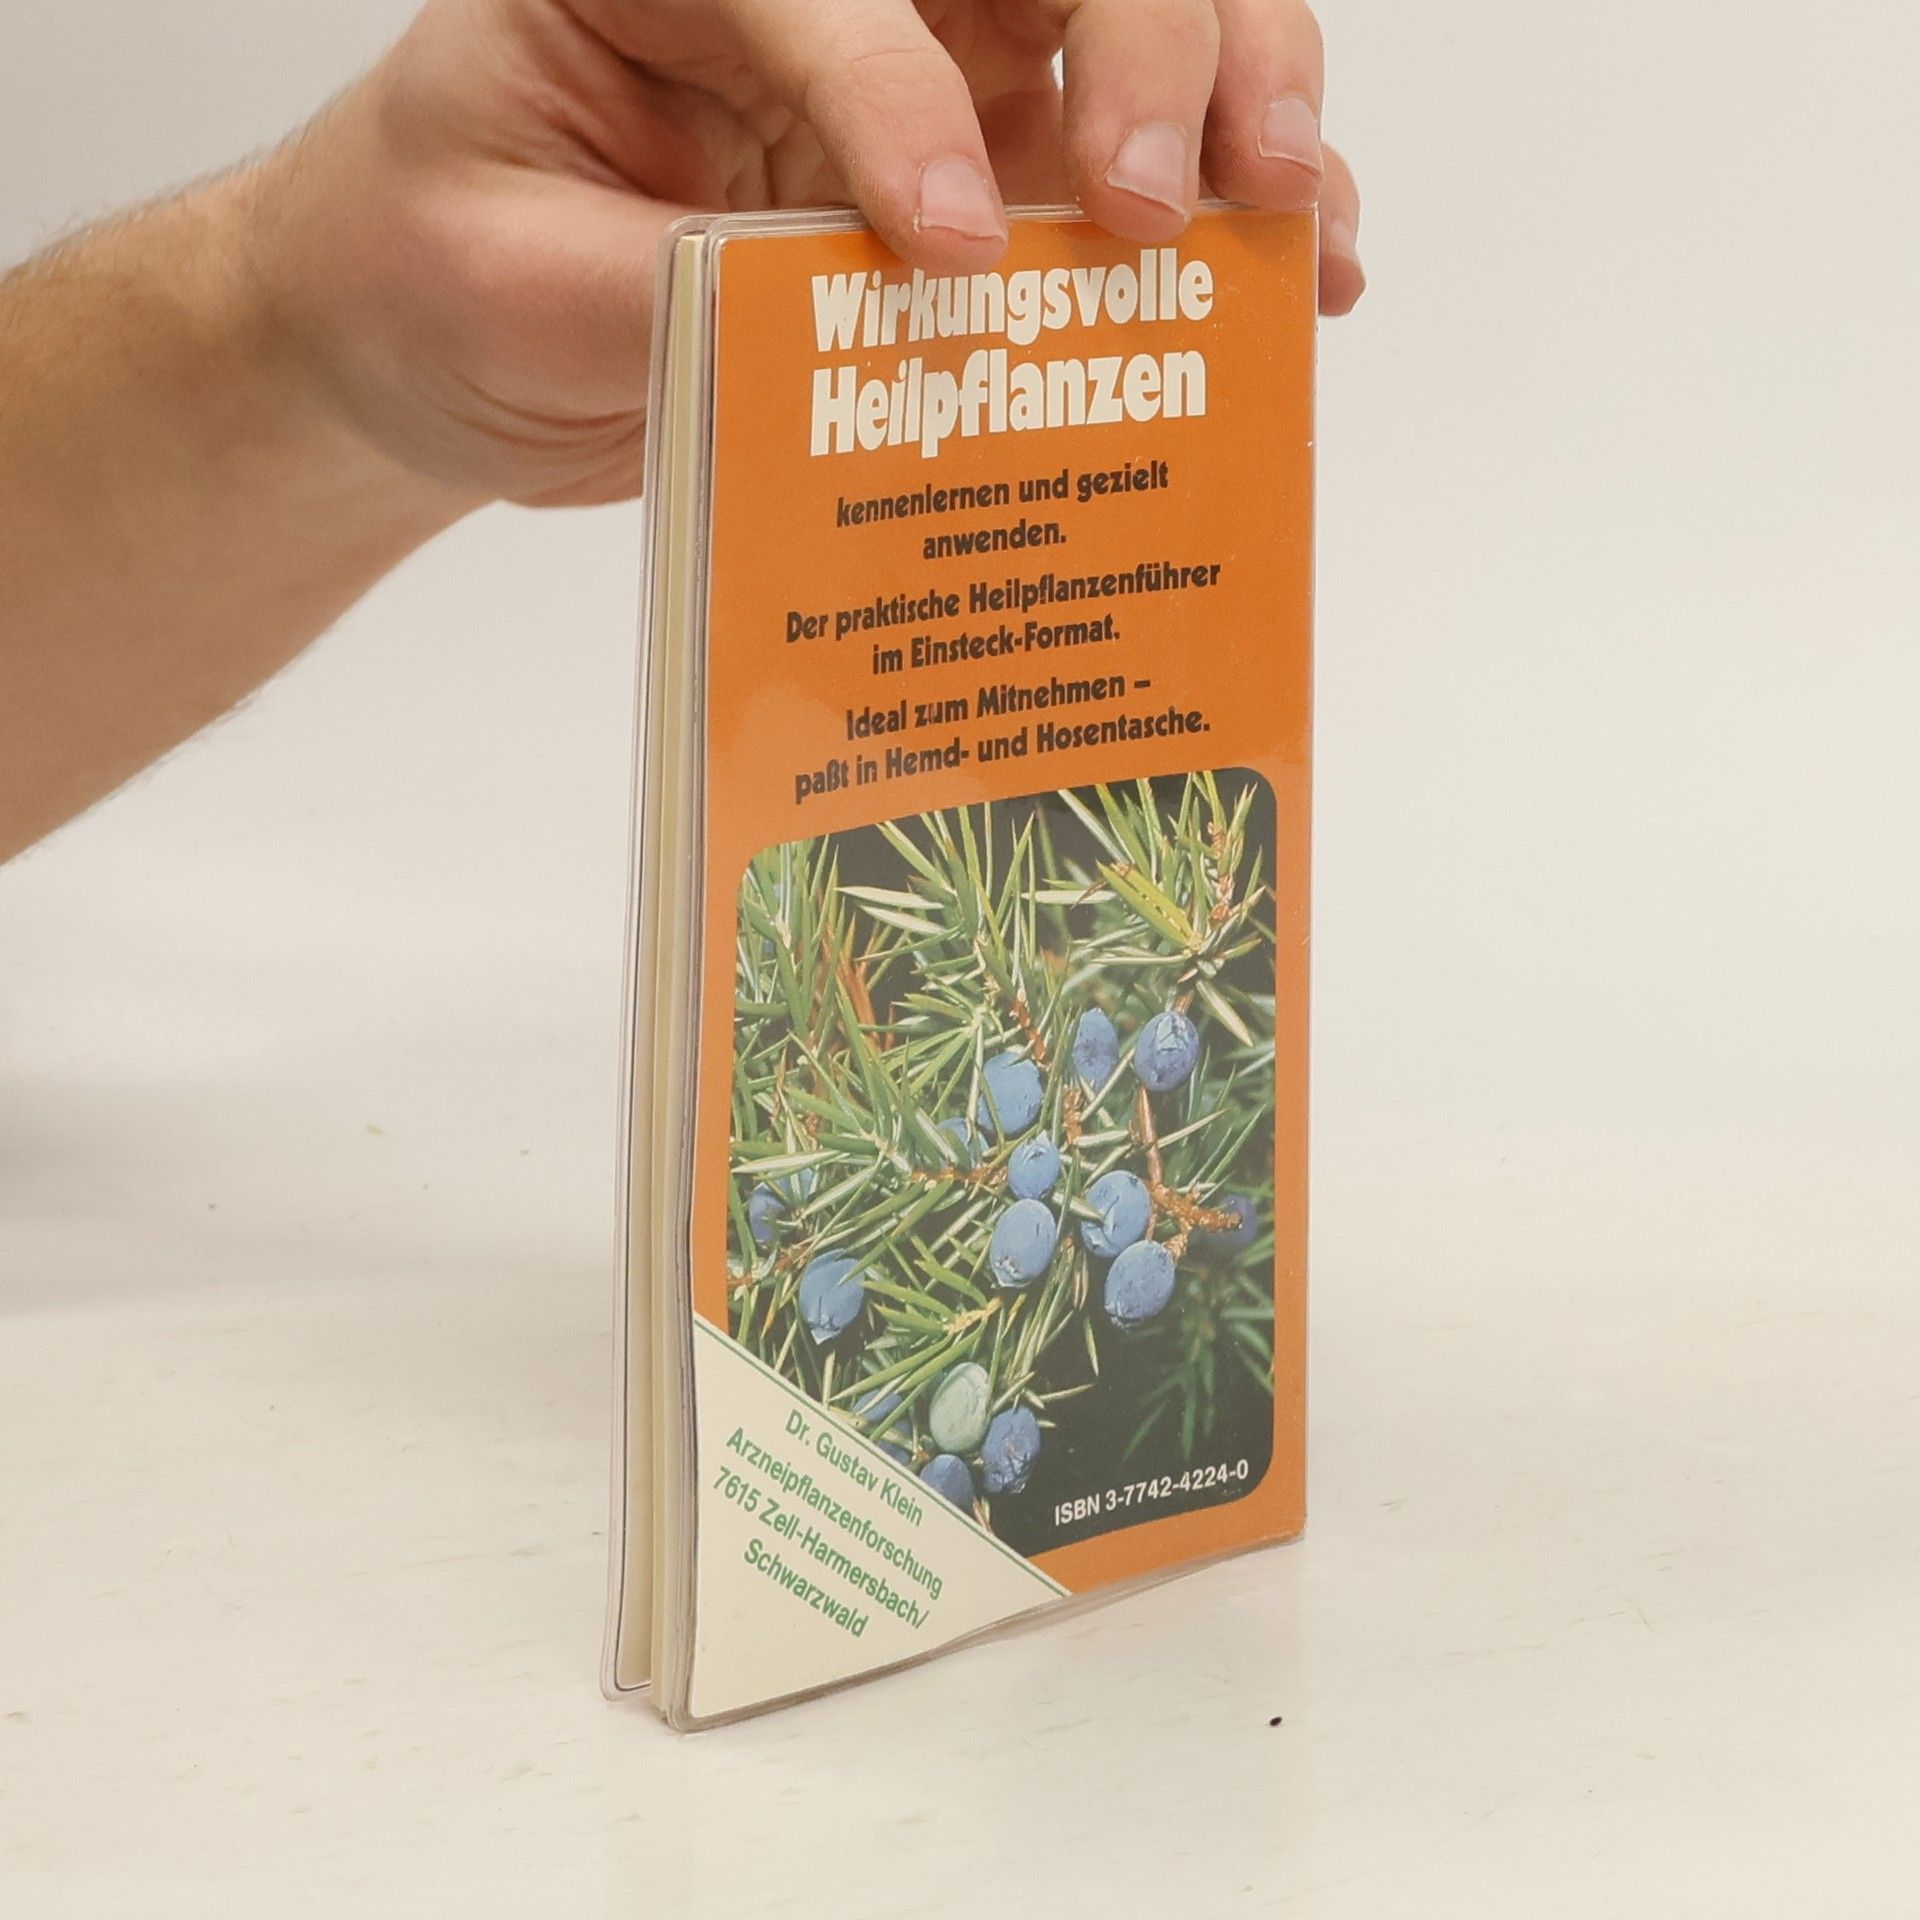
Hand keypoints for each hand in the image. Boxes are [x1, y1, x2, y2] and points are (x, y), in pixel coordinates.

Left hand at [256, 0, 1363, 508]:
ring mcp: (934, 71)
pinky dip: (1236, 214)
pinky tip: (1293, 274)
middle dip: (1148, 49)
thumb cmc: (446, 265)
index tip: (950, 246)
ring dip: (1245, 104)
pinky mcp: (995, 174)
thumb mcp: (498, 279)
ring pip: (1137, 27)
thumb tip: (856, 323)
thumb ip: (661, 292)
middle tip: (1162, 204)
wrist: (452, 330)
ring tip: (1285, 229)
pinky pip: (1138, 167)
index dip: (905, 98)